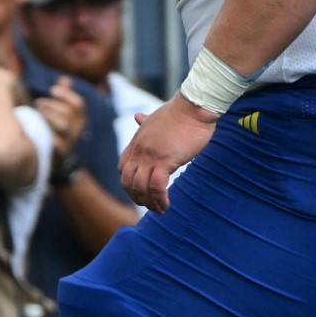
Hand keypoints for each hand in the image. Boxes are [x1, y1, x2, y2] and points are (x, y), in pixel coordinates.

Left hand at [34, 76, 87, 163]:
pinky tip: (35, 129)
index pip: (79, 104)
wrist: (51, 161)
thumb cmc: (52, 131)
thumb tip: (64, 79)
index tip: (51, 89)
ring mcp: (68, 144)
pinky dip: (47, 136)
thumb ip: (62, 97)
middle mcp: (76, 132)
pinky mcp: (58, 155)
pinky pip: (56, 144)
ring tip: (36, 112)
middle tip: (38, 102)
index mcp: (78, 120)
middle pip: (69, 114)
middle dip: (52, 105)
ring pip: (64, 126)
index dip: (66, 94)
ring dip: (49, 116)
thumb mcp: (58, 113)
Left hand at [118, 95, 218, 213]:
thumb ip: (145, 121)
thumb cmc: (180, 112)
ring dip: (148, 203)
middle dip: (136, 197)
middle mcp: (139, 151)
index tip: (139, 191)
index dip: (129, 182)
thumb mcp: (156, 117)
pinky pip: (156, 186)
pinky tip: (165, 205)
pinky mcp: (165, 161)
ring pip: (140, 187)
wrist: (193, 106)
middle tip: (148, 206)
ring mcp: (150, 156)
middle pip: (127, 181)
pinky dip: (159, 199)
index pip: (122, 167)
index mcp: (136, 142)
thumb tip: (137, 116)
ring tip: (159, 210)